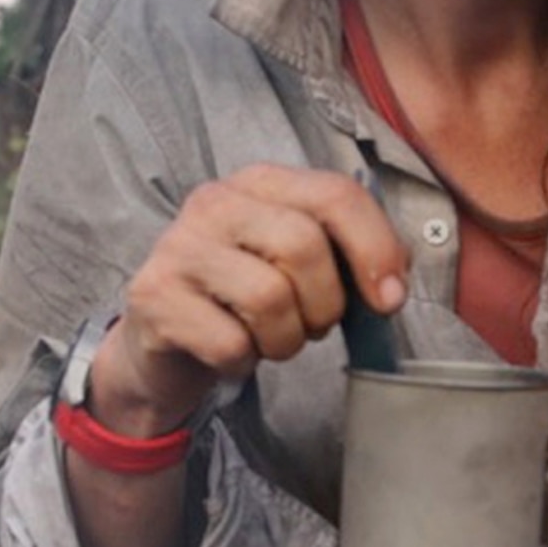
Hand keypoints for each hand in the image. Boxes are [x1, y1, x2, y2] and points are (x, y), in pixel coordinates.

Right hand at [88, 166, 409, 433]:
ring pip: (269, 298)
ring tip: (270, 339)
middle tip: (313, 326)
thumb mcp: (300, 267)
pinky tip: (229, 352)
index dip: (375, 247)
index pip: (334, 194)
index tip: (391, 299)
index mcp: (261, 183)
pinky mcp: (153, 296)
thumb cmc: (245, 302)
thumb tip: (394, 286)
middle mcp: (215, 201)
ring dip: (286, 340)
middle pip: (302, 245)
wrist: (165, 345)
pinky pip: (231, 343)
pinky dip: (244, 363)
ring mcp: (178, 246)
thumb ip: (349, 260)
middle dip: (325, 303)